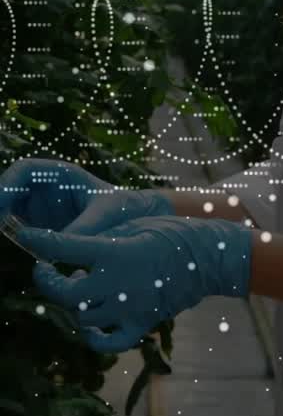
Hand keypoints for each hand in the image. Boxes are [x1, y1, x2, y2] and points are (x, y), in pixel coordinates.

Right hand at [0, 158, 172, 234]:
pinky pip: (19, 227)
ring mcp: (42, 205)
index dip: (6, 183)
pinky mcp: (42, 224)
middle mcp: (47, 187)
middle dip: (0, 203)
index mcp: (62, 174)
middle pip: (10, 188)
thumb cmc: (125, 209)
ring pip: (10, 208)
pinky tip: (20, 244)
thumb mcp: (108, 215)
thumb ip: (84, 227)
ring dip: (4, 219)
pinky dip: (14, 234)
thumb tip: (58, 245)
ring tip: (6, 233)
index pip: (25, 169)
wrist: (137, 221)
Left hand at [18, 216, 252, 352]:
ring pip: (83, 317)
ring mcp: (130, 307)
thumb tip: (70, 252)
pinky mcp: (142, 323)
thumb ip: (99, 240)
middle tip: (45, 271)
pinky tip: (91, 327)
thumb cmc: (172, 234)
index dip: (39, 241)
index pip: (63, 248)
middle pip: (65, 294)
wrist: (210, 256)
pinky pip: (109, 342)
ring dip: (74, 304)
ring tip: (79, 289)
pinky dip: (94, 338)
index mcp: (115, 253)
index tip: (25, 236)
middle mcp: (118, 283)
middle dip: (48, 282)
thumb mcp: (134, 225)